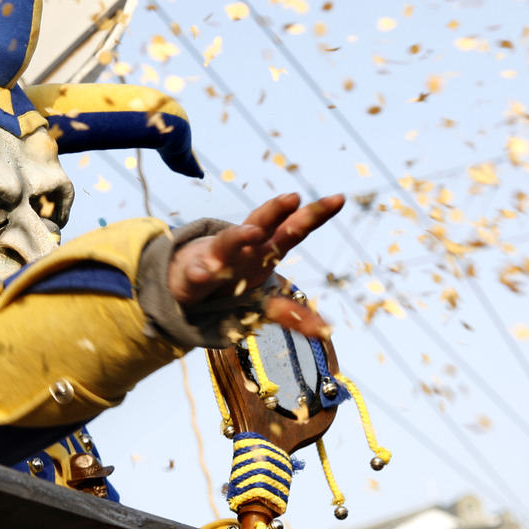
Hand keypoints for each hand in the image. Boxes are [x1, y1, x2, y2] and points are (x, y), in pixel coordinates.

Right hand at [167, 193, 343, 337]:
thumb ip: (294, 314)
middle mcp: (246, 248)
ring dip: (241, 236)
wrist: (188, 281)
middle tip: (294, 197)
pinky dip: (203, 271)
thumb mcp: (266, 300)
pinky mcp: (196, 275)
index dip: (315, 215)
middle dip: (279, 212)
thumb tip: (326, 332)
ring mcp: (220, 258)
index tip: (339, 199)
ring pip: (230, 242)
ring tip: (254, 232)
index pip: (294, 228)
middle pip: (264, 226)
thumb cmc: (234, 281)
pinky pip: (199, 273)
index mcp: (267, 250)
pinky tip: (207, 271)